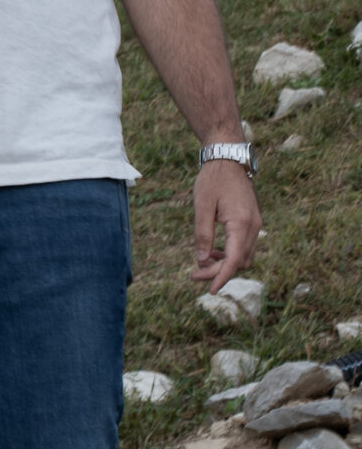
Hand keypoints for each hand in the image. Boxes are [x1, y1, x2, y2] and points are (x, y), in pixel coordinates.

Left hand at [190, 158, 259, 286]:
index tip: (210, 290)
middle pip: (240, 261)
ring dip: (224, 263)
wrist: (228, 159)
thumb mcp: (202, 206)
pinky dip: (229, 253)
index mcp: (241, 223)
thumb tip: (202, 260)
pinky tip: (212, 252)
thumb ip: (203, 234)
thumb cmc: (213, 180)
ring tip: (201, 264)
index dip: (222, 276)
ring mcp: (256, 224)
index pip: (234, 260)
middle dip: (218, 272)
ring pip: (244, 255)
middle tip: (193, 275)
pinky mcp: (252, 221)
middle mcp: (254, 226)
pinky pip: (244, 245)